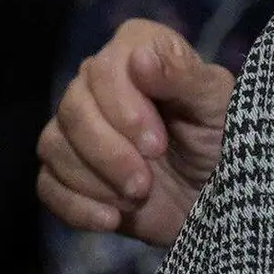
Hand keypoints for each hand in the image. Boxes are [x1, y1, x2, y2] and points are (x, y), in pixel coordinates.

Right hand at [35, 19, 234, 247]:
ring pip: (53, 146)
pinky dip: (76, 206)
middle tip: (145, 183)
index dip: (122, 109)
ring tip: (137, 199)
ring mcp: (78, 131)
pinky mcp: (69, 173)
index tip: (157, 144)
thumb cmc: (226, 141)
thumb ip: (184, 76)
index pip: (101, 70)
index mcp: (134, 54)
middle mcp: (97, 85)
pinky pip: (47, 185)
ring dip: (94, 181)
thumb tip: (139, 58)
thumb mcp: (218, 107)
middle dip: (108, 154)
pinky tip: (110, 219)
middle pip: (71, 111)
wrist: (221, 199)